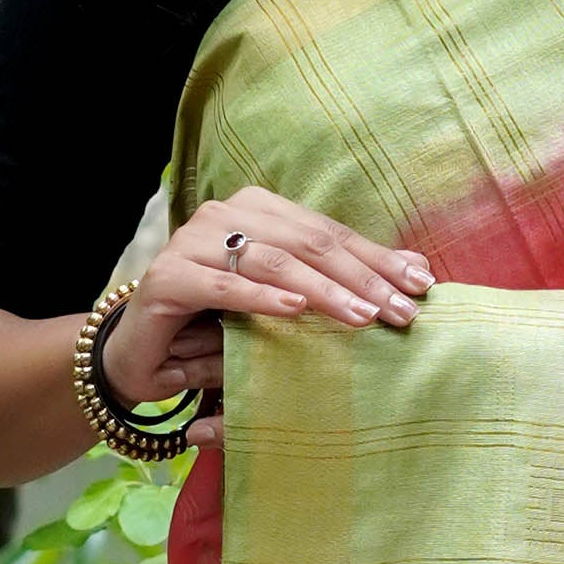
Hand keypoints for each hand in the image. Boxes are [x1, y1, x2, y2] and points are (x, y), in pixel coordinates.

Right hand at [97, 189, 433, 442]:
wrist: (141, 352)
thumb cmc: (218, 325)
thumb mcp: (285, 303)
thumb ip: (336, 282)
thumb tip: (412, 270)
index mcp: (258, 211)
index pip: (327, 232)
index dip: (377, 257)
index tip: (421, 285)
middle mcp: (225, 215)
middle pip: (307, 242)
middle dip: (361, 277)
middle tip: (402, 310)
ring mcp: (193, 243)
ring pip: (271, 260)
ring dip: (322, 290)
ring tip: (361, 316)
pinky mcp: (168, 279)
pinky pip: (223, 286)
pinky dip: (262, 298)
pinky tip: (296, 310)